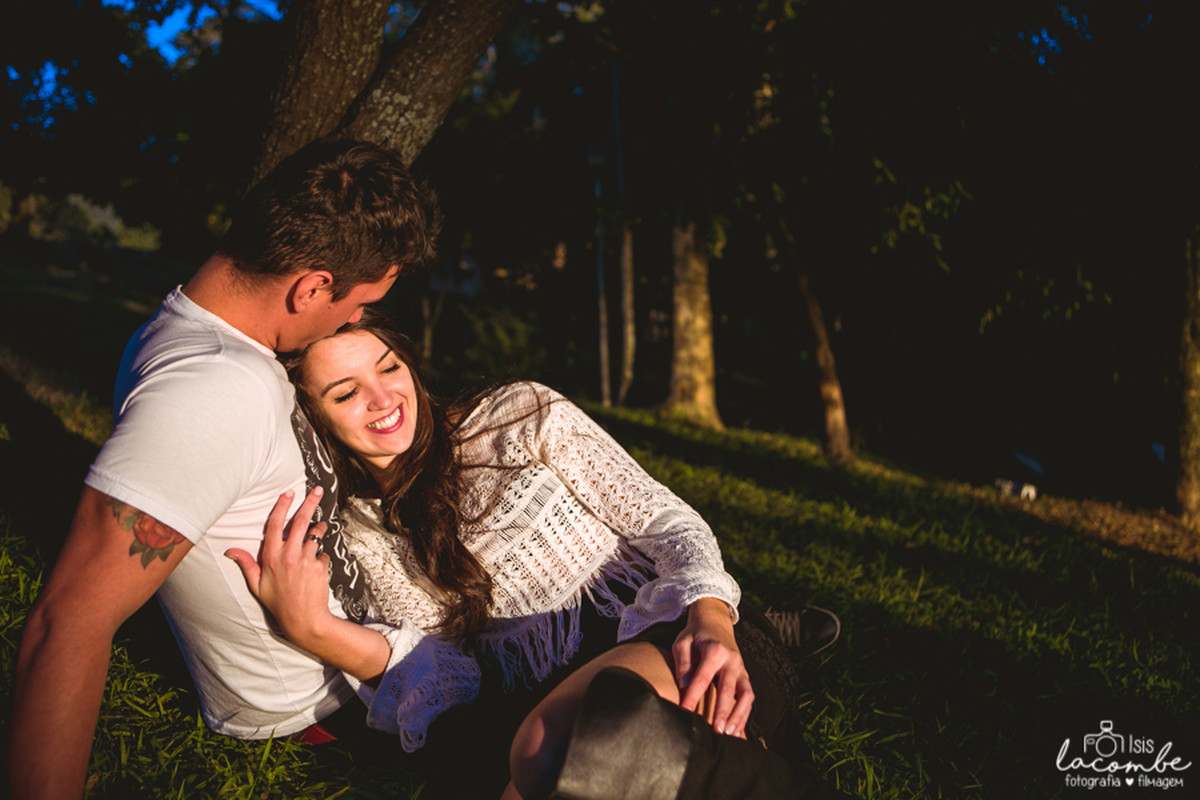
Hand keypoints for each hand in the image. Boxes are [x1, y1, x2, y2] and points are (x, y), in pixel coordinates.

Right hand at [225, 487, 333, 648]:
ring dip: (319, 527)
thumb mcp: (257, 585)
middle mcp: (288, 556)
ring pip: (315, 534)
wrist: (304, 620)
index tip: (288, 493)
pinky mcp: (320, 567)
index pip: (274, 525)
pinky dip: (321, 556)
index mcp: (271, 558)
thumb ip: (246, 564)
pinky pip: (322, 553)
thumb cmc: (279, 603)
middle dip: (309, 502)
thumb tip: (230, 550)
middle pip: (300, 522)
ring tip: (320, 526)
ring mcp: (305, 560)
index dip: (281, 506)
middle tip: (318, 490)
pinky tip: (317, 566)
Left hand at [673, 598, 753, 737]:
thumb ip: (683, 662)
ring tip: (728, 733)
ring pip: (746, 695)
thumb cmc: (696, 635)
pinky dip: (744, 715)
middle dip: (722, 711)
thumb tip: (683, 684)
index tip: (684, 711)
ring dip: (738, 716)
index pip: (703, 678)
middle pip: (728, 689)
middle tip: (715, 730)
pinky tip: (737, 730)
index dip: (693, 696)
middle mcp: (732, 661)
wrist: (715, 623)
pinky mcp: (744, 676)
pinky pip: (749, 697)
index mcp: (715, 651)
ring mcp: (741, 669)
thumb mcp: (683, 642)